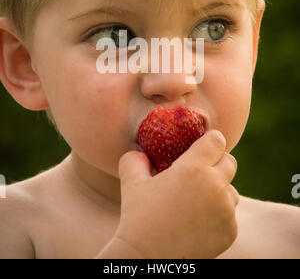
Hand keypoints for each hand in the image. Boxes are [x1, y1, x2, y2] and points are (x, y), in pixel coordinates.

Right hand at [113, 130, 238, 258]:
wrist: (148, 259)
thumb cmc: (138, 218)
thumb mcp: (131, 182)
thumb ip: (135, 159)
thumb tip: (140, 152)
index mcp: (193, 168)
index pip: (217, 140)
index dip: (210, 141)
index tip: (202, 147)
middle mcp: (215, 186)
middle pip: (229, 162)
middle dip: (216, 163)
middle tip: (198, 173)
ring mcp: (225, 210)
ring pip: (231, 190)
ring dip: (219, 190)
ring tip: (196, 201)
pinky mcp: (230, 231)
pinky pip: (230, 214)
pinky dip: (218, 215)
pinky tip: (198, 222)